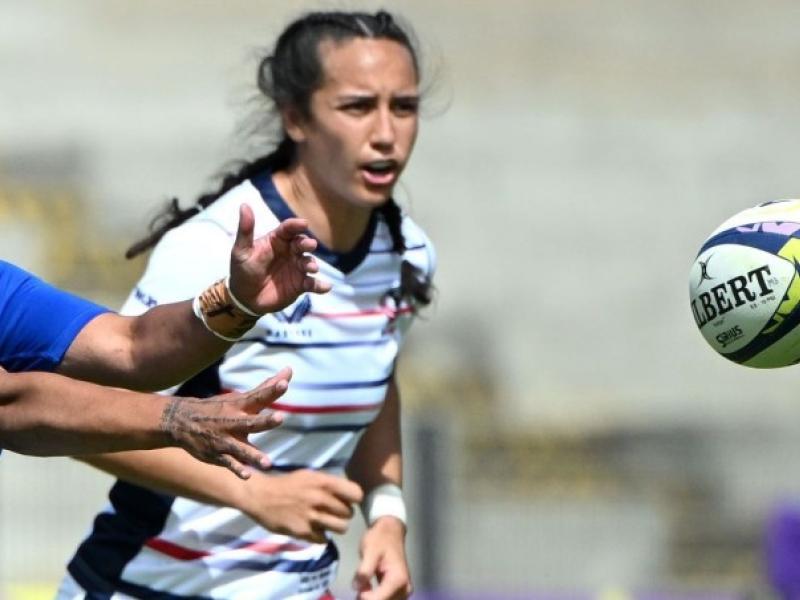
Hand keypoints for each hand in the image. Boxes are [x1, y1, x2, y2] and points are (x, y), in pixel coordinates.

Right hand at [161, 367, 289, 478]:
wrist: (181, 421)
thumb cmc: (219, 408)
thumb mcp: (239, 398)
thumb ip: (266, 388)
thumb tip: (289, 370)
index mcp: (240, 406)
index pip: (259, 397)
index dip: (272, 390)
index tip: (284, 383)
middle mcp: (233, 422)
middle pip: (252, 422)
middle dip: (266, 421)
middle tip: (280, 418)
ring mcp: (225, 440)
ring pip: (242, 449)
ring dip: (254, 456)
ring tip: (268, 464)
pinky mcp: (218, 455)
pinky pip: (229, 463)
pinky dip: (237, 469)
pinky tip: (247, 475)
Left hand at [228, 204, 330, 313]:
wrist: (245, 298)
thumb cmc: (242, 270)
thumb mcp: (241, 250)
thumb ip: (245, 230)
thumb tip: (244, 205)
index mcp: (277, 240)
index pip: (288, 229)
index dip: (296, 225)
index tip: (303, 223)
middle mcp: (290, 252)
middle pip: (302, 244)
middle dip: (307, 244)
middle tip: (310, 245)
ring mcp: (297, 268)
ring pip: (309, 262)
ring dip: (312, 264)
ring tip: (312, 268)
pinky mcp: (300, 285)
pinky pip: (312, 284)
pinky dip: (320, 285)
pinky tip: (325, 287)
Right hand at [240, 469, 363, 542]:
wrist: (261, 496)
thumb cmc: (288, 485)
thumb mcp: (310, 476)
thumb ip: (329, 484)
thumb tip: (349, 493)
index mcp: (324, 482)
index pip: (356, 494)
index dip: (353, 499)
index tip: (347, 501)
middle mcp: (320, 498)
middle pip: (349, 513)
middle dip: (343, 514)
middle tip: (332, 512)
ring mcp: (312, 516)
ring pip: (341, 528)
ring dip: (335, 526)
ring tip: (325, 522)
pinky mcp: (303, 532)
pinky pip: (324, 539)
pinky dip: (320, 536)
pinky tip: (312, 528)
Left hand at [353, 517, 411, 599]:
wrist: (391, 531)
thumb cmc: (380, 539)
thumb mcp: (369, 550)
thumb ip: (364, 570)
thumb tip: (357, 588)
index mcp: (398, 580)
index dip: (364, 597)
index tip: (357, 587)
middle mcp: (404, 589)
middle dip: (367, 598)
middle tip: (360, 584)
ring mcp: (403, 592)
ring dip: (371, 598)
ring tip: (364, 584)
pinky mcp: (400, 592)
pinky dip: (375, 597)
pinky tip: (367, 588)